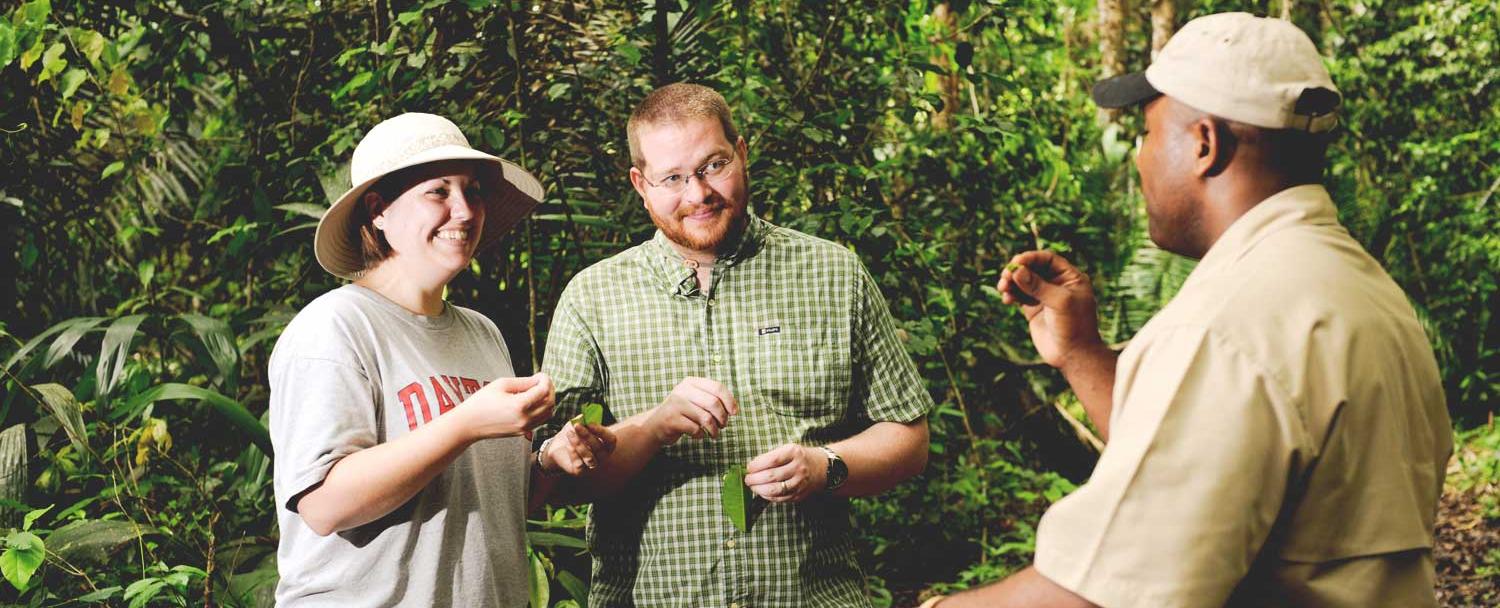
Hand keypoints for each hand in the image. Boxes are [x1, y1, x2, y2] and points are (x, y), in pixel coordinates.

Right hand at [455, 373, 554, 440]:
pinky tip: (535, 401)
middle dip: (550, 389)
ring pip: (549, 413)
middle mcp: (525, 419)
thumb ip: (524, 382)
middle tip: (543, 381)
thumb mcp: (501, 384)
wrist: (469, 424)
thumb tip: (539, 380)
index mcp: (519, 405)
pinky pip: (541, 420)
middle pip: (550, 402)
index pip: (543, 390)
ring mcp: (524, 428)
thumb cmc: (482, 401)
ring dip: (549, 400)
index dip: (546, 380)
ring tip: (540, 390)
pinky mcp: (523, 433)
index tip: (540, 374)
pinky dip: (544, 410)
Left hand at [541, 422, 616, 474]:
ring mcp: (592, 466)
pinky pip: (579, 464)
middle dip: (587, 435)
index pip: (611, 440)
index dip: (602, 431)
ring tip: (569, 433)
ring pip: (589, 457)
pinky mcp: (581, 472)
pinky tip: (568, 445)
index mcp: (606, 444)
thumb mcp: (578, 424)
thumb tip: (585, 416)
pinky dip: (573, 453)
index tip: (590, 423)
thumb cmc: (574, 433)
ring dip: (579, 444)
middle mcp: (602, 456)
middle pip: (598, 447)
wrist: (559, 447)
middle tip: (577, 425)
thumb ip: (583, 419)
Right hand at [645, 377, 738, 445]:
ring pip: (706, 418)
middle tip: (723, 426)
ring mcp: (675, 404)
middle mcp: (683, 390)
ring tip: (714, 434)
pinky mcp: (671, 419)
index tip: (734, 413)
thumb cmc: (682, 413)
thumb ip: (712, 399)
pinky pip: (695, 429)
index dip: (729, 400)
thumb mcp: (695, 400)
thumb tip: (734, 409)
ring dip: (714, 430)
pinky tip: (698, 435)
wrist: (655, 425)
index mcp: (691, 382)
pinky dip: (700, 435)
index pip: (717, 387)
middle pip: (713, 403)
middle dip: (722, 418)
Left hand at [744, 444, 824, 502]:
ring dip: (759, 490)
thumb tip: (751, 467)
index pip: (771, 460)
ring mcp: (800, 482)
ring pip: (775, 490)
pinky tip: (762, 492)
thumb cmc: (799, 457)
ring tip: (752, 486)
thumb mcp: (788, 449)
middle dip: (755, 479)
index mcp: (794, 452)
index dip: (756, 465)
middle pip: (772, 476)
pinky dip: (768, 496)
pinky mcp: (799, 494)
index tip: (748, 468)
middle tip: (747, 479)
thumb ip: (771, 456)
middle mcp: (798, 467)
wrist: (821, 468)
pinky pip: (780, 498)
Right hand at [996, 251, 1106, 368]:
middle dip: (1017, 271)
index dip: (1031, 258)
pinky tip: (1007, 299)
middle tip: (1005, 276)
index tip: (1016, 262)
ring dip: (1011, 282)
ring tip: (1003, 288)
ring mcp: (1044, 297)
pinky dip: (1011, 295)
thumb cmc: (1075, 326)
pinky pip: (1019, 295)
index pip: (1048, 260)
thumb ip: (1037, 285)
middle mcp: (1057, 284)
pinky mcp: (1033, 309)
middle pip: (1032, 268)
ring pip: (1023, 282)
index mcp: (1070, 278)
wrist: (1073, 355)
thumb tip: (1016, 270)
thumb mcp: (1059, 302)